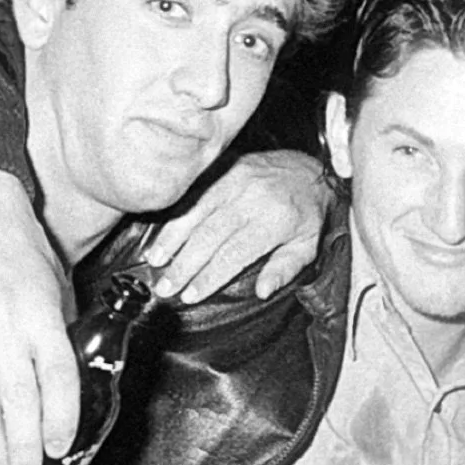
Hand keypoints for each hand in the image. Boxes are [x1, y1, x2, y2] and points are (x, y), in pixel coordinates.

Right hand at [0, 165, 78, 464]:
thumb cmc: (24, 249)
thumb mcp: (56, 284)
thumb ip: (61, 332)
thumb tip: (70, 387)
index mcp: (39, 308)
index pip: (55, 371)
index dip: (59, 413)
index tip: (61, 446)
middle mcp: (1, 319)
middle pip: (15, 393)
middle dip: (24, 441)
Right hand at [143, 150, 334, 304]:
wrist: (310, 169)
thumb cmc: (307, 213)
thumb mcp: (307, 245)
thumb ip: (285, 269)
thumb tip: (262, 291)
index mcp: (274, 221)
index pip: (233, 254)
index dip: (209, 277)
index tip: (189, 295)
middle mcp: (252, 199)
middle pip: (209, 237)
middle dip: (184, 265)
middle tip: (165, 286)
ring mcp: (235, 181)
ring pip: (195, 213)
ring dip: (172, 239)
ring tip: (155, 262)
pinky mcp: (224, 169)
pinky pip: (194, 194)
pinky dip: (175, 216)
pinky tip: (161, 233)